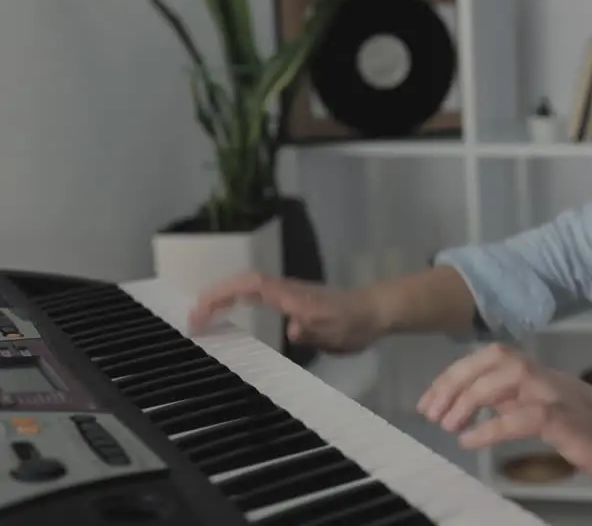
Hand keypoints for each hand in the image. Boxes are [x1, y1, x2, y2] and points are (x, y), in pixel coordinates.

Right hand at [187, 273, 382, 353]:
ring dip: (221, 298)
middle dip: (213, 297)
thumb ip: (314, 330)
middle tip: (191, 321)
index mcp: (291, 296)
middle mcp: (285, 290)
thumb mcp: (336, 332)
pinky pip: (255, 296)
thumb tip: (292, 330)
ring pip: (246, 288)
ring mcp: (287, 294)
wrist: (374, 312)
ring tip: (200, 318)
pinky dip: (235, 302)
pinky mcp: (290, 301)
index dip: (223, 296)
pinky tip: (227, 316)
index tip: (201, 314)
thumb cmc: (354, 322)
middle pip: (241, 284)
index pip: (250, 287)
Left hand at [419, 343, 591, 503]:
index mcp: (552, 380)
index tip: (432, 399)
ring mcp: (569, 400)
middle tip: (430, 411)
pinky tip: (472, 442)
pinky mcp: (578, 426)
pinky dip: (494, 426)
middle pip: (498, 358)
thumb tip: (487, 408)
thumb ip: (527, 408)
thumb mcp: (563, 421)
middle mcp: (557, 382)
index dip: (459, 373)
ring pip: (511, 377)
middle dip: (456, 380)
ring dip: (471, 397)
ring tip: (447, 424)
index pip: (497, 358)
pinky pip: (530, 415)